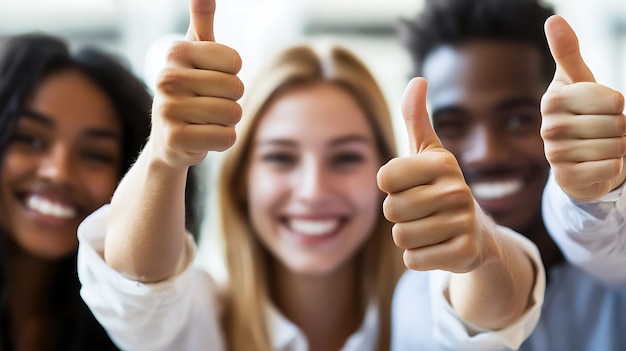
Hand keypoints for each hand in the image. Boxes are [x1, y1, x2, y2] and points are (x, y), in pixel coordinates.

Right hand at [150, 0, 243, 168]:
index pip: (235, 62)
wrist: (168, 140)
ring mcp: (168, 110)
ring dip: (226, 122)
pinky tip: (201, 138)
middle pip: (236, 89)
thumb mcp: (195, 52)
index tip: (209, 81)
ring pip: (233, 114)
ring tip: (204, 121)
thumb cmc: (189, 90)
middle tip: (207, 106)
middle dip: (230, 101)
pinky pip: (227, 137)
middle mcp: (166, 78)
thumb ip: (202, 18)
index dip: (231, 76)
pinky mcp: (175, 140)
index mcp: (176, 52)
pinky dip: (221, 140)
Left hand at [377, 78, 497, 272]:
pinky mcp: (464, 253)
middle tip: (421, 211)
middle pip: (391, 210)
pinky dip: (419, 257)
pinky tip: (438, 247)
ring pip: (401, 236)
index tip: (410, 185)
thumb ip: (416, 118)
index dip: (390, 187)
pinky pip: (413, 260)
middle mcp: (456, 189)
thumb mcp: (428, 153)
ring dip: (408, 236)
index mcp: (441, 162)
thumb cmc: (438, 187)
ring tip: (429, 228)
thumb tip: (418, 80)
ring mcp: (464, 222)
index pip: (383, 178)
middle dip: (398, 215)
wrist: (474, 233)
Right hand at [541, 15, 625, 201]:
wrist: (575, 159)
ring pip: (615, 147)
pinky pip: (609, 168)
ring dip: (617, 148)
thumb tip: (553, 19)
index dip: (618, 105)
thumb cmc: (581, 114)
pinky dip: (613, 167)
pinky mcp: (565, 178)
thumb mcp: (578, 82)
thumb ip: (567, 52)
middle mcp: (549, 127)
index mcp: (553, 100)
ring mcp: (554, 154)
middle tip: (603, 131)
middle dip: (620, 129)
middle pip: (616, 124)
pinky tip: (597, 164)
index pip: (613, 100)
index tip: (604, 108)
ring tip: (601, 147)